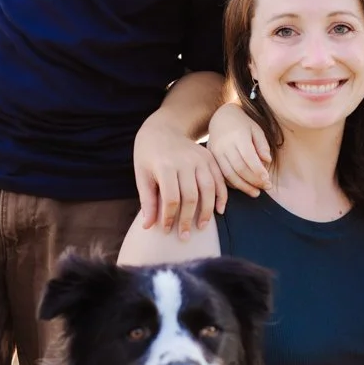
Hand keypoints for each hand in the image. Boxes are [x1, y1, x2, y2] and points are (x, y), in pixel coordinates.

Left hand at [134, 113, 225, 236]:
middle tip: (185, 236)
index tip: (166, 231)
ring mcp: (200, 159)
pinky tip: (219, 211)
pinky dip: (221, 196)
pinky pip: (219, 179)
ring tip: (201, 226)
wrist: (163, 128)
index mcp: (165, 166)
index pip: (170, 198)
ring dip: (206, 211)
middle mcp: (185, 162)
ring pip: (208, 189)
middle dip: (188, 219)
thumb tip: (148, 227)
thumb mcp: (142, 174)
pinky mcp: (210, 158)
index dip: (169, 217)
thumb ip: (147, 200)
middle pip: (191, 196)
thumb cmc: (148, 155)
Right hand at [207, 104, 270, 198]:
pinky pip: (221, 175)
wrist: (221, 118)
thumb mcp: (256, 129)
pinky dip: (232, 184)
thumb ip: (262, 145)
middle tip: (266, 187)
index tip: (268, 180)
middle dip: (253, 181)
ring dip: (243, 186)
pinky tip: (243, 187)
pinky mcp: (210, 159)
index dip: (258, 171)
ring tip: (256, 192)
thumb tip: (267, 161)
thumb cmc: (243, 124)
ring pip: (229, 174)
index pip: (248, 157)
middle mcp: (225, 145)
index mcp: (238, 136)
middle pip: (239, 168)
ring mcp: (215, 152)